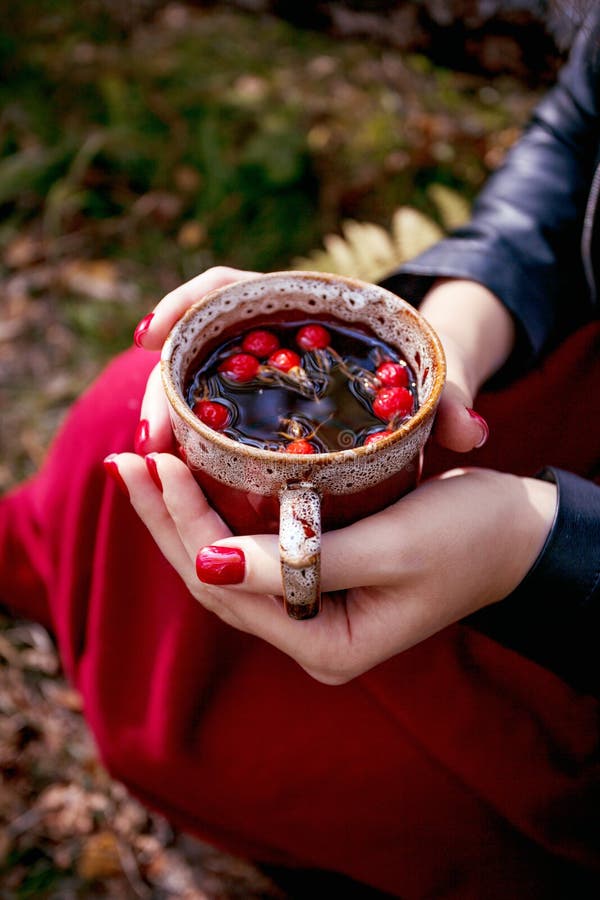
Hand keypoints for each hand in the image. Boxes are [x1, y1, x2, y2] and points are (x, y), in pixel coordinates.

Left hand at [112, 452, 555, 684]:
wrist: (520, 535)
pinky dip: (218, 512)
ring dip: (183, 515)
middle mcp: (309, 637)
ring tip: (144, 466)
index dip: (184, 524)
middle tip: (126, 459)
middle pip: (214, 580)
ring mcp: (312, 610)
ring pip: (226, 564)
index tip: (153, 462)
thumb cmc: (469, 540)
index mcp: (325, 646)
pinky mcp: (317, 578)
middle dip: (166, 519)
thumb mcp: (390, 550)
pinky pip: (250, 549)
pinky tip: (193, 481)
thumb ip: (299, 563)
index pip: (230, 586)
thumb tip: (204, 564)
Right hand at [132, 269, 515, 455]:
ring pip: (196, 381)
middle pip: (198, 342)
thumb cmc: (426, 366)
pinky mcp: (258, 404)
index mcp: (307, 303)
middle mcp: (271, 333)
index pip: (230, 285)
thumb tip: (470, 434)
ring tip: (157, 462)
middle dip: (164, 384)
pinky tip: (177, 468)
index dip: (185, 304)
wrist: (427, 379)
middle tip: (152, 437)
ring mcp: (259, 369)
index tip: (152, 338)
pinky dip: (189, 435)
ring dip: (167, 416)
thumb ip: (451, 397)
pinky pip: (211, 412)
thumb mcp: (437, 375)